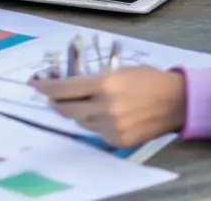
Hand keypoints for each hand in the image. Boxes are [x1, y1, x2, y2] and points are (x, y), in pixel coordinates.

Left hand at [32, 68, 185, 147]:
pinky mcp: (119, 141)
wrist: (175, 101)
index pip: (64, 89)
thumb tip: (65, 85)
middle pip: (66, 109)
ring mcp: (112, 127)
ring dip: (76, 112)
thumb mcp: (116, 70)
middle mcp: (105, 107)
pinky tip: (101, 114)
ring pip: (80, 121)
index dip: (45, 87)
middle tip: (51, 95)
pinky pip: (96, 132)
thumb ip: (91, 79)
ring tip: (82, 102)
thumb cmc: (146, 79)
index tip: (35, 84)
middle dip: (55, 101)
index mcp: (104, 84)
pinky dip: (94, 123)